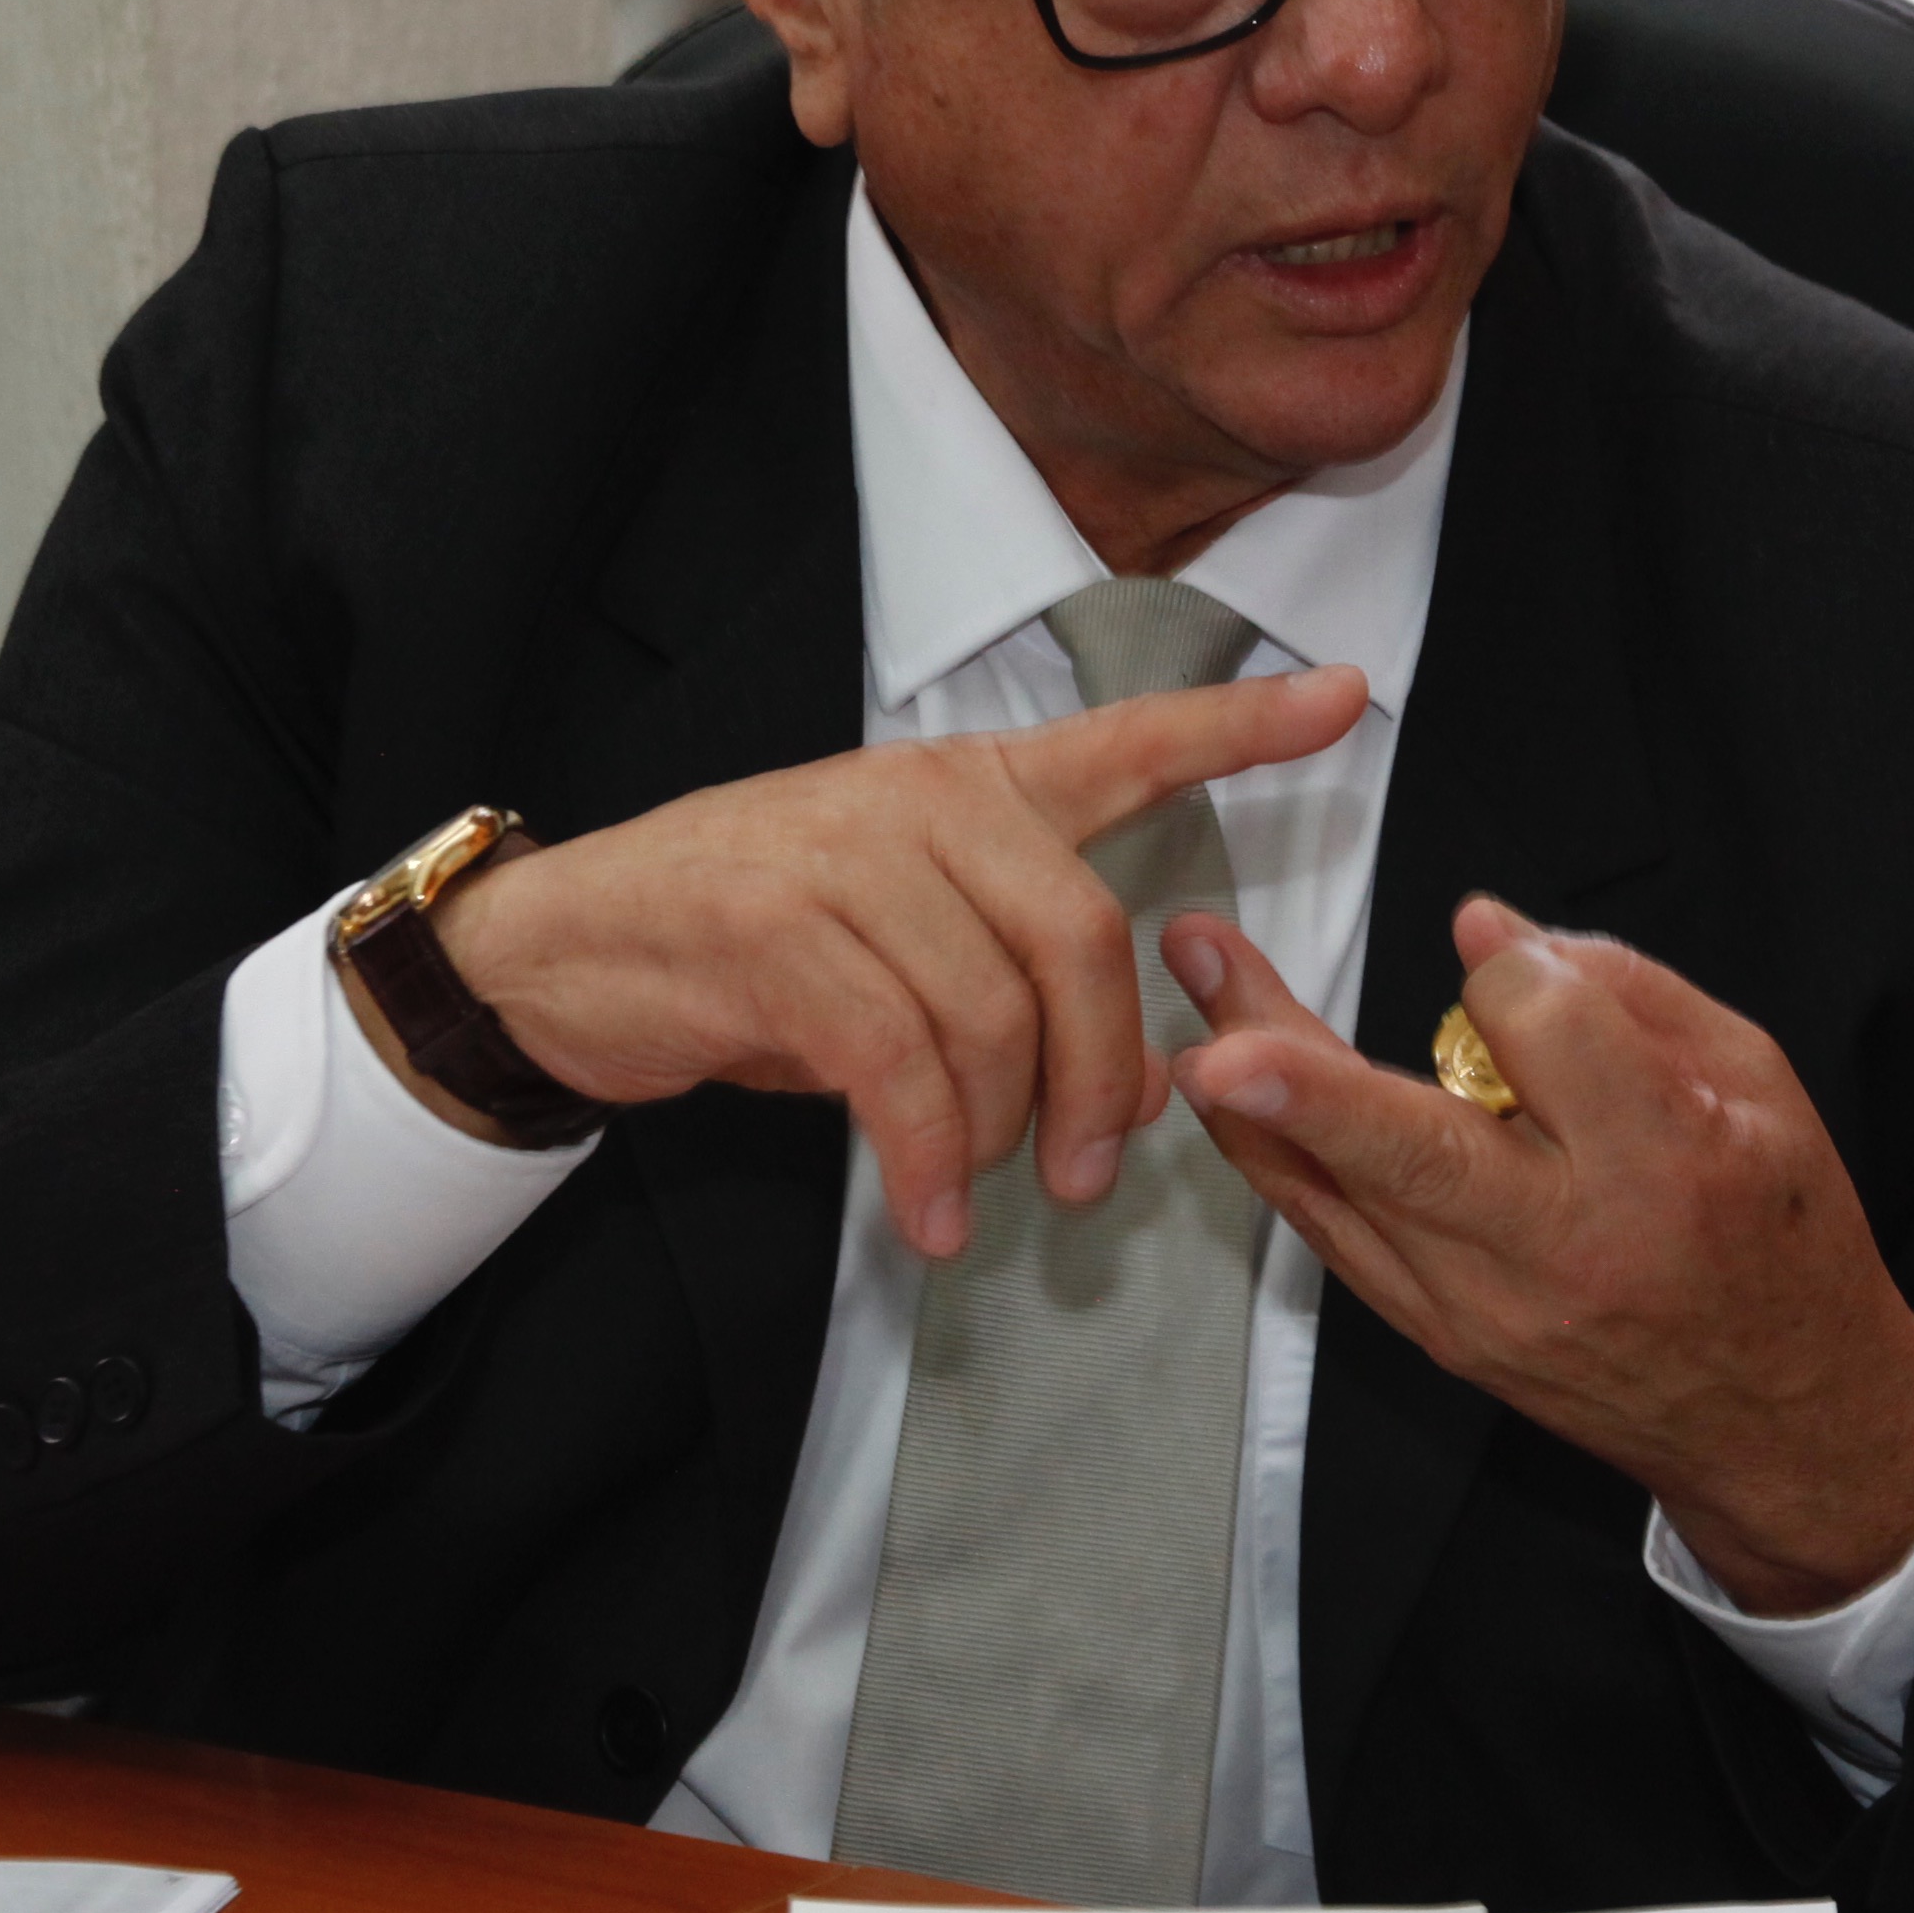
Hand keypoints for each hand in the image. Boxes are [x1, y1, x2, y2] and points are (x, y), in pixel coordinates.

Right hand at [417, 665, 1370, 1255]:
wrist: (567, 951)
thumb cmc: (752, 956)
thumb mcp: (901, 946)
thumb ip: (1015, 981)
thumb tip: (1132, 1082)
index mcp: (968, 787)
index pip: (1125, 738)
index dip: (1238, 723)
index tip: (1347, 696)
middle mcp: (920, 797)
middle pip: (1082, 937)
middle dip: (1103, 1073)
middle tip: (1090, 1176)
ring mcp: (844, 856)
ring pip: (991, 1012)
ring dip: (1004, 1131)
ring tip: (981, 1195)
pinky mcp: (774, 933)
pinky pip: (897, 1063)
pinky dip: (926, 1156)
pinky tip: (926, 1216)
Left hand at [1168, 896, 1913, 1613]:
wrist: (1780, 1422)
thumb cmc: (1781, 1241)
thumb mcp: (1761, 1088)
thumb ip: (1627, 994)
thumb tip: (1489, 931)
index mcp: (1663, 1166)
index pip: (1546, 1031)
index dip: (1517, 970)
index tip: (1520, 960)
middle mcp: (1562, 1247)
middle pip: (1414, 1147)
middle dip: (1304, 1083)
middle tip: (1219, 1024)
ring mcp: (1486, 1306)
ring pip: (1344, 1197)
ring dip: (1258, 1106)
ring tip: (1195, 1011)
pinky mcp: (1442, 1336)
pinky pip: (1338, 1240)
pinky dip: (1281, 1165)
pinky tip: (1232, 1101)